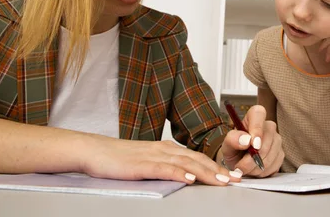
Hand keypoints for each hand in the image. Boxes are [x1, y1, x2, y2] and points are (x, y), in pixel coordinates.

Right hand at [81, 135, 233, 185]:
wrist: (93, 150)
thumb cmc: (118, 159)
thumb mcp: (146, 161)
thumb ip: (164, 166)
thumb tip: (183, 176)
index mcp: (166, 148)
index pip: (197, 157)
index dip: (216, 165)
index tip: (232, 175)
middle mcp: (164, 149)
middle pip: (197, 158)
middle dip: (218, 170)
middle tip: (236, 179)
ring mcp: (153, 155)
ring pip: (186, 163)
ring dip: (206, 172)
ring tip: (222, 181)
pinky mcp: (141, 164)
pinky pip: (164, 168)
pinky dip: (180, 172)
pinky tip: (190, 178)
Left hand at [219, 105, 283, 176]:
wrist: (240, 162)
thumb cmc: (234, 150)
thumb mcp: (227, 145)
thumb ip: (232, 140)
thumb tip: (245, 140)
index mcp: (253, 117)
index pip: (258, 113)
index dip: (257, 128)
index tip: (253, 144)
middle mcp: (268, 126)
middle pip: (267, 139)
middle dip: (252, 158)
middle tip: (241, 166)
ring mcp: (277, 139)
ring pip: (271, 154)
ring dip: (256, 167)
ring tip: (246, 168)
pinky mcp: (281, 153)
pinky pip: (275, 164)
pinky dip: (263, 171)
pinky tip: (255, 169)